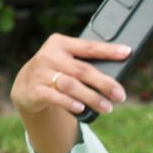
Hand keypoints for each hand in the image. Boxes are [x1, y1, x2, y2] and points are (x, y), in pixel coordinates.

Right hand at [10, 33, 130, 117]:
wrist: (26, 86)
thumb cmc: (56, 72)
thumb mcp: (67, 62)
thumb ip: (84, 65)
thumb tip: (115, 81)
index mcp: (61, 44)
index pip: (89, 47)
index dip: (108, 50)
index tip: (126, 52)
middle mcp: (50, 56)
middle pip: (83, 70)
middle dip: (104, 83)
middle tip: (120, 95)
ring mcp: (41, 73)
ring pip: (71, 85)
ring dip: (91, 97)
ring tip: (107, 107)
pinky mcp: (35, 90)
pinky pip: (55, 97)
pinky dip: (69, 103)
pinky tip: (81, 108)